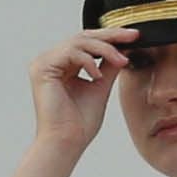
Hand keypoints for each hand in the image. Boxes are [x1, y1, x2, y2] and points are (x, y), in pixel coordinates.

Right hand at [27, 28, 137, 159]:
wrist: (67, 141)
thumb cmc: (79, 123)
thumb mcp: (101, 86)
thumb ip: (109, 66)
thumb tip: (124, 49)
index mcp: (61, 66)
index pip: (87, 43)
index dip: (110, 37)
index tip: (134, 37)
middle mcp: (50, 62)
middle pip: (82, 37)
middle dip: (110, 35)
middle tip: (133, 36)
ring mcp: (43, 64)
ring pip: (79, 42)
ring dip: (104, 49)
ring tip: (120, 62)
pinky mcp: (42, 68)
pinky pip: (70, 52)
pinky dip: (88, 60)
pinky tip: (98, 76)